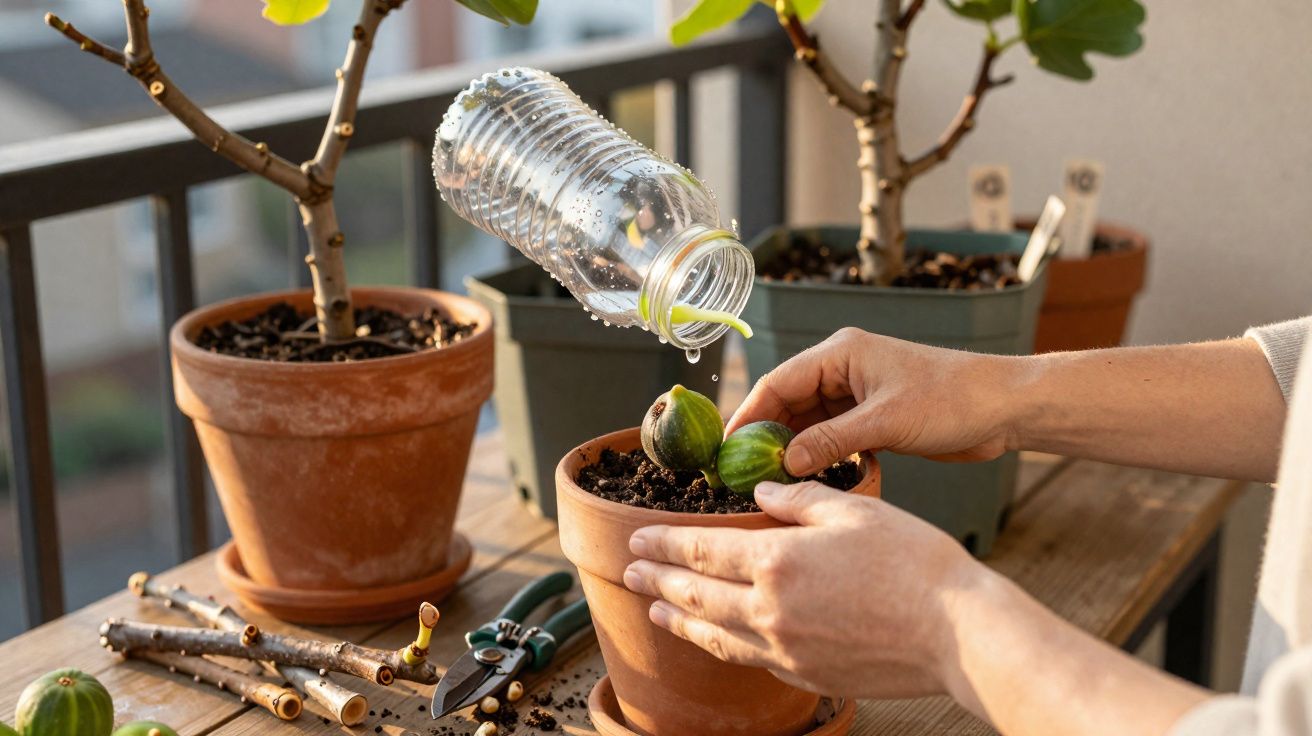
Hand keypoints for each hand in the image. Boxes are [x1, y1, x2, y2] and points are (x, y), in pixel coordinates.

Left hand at [622, 480, 982, 698]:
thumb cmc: (914, 563)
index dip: (663, 545)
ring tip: (654, 610)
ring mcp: (785, 650)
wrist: (958, 634)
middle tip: (628, 573)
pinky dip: (719, 645)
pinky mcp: (805, 675)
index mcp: (777, 561)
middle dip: (655, 582)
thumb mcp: (854, 512)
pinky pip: (748, 658)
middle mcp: (769, 610)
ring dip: (677, 620)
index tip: (637, 538)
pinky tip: (713, 637)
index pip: (700, 551)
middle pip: (694, 595)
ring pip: (713, 635)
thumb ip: (799, 501)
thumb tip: (761, 495)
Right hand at [728, 327, 1020, 475]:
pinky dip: (823, 459)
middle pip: (788, 405)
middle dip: (766, 438)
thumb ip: (832, 440)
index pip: (778, 382)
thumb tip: (785, 462)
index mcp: (840, 353)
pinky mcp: (874, 419)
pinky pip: (834, 439)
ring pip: (810, 425)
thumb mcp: (886, 421)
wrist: (1005, 407)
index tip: (725, 447)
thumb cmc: (952, 399)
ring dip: (795, 452)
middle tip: (741, 473)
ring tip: (772, 484)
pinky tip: (815, 483)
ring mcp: (858, 395)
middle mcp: (843, 370)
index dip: (748, 415)